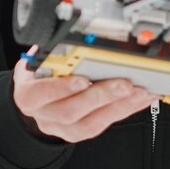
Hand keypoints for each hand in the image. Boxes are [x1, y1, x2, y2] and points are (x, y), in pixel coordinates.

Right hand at [12, 50, 156, 142]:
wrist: (34, 101)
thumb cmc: (38, 77)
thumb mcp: (36, 61)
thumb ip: (50, 53)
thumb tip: (72, 35)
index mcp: (28, 95)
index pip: (40, 94)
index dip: (61, 88)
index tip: (82, 78)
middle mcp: (44, 114)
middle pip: (70, 112)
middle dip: (101, 97)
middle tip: (124, 83)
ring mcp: (61, 127)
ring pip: (90, 123)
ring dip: (119, 106)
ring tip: (140, 92)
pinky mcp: (78, 133)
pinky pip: (103, 125)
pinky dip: (125, 110)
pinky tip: (140, 99)